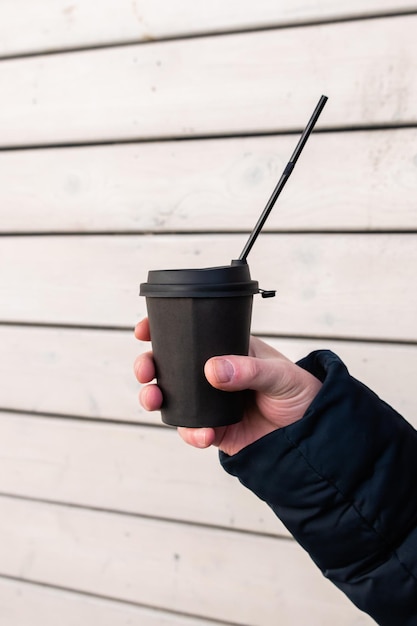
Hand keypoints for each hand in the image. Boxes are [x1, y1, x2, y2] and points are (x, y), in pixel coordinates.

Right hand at [134, 318, 321, 456]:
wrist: (313, 434)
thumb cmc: (299, 392)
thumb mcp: (280, 375)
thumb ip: (249, 371)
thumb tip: (212, 370)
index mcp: (226, 349)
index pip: (190, 335)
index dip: (161, 331)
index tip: (143, 330)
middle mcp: (213, 374)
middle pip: (169, 366)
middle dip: (148, 365)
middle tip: (145, 369)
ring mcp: (210, 402)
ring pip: (171, 398)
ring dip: (155, 397)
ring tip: (153, 400)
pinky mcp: (216, 429)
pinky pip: (192, 429)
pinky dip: (189, 432)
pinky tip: (200, 433)